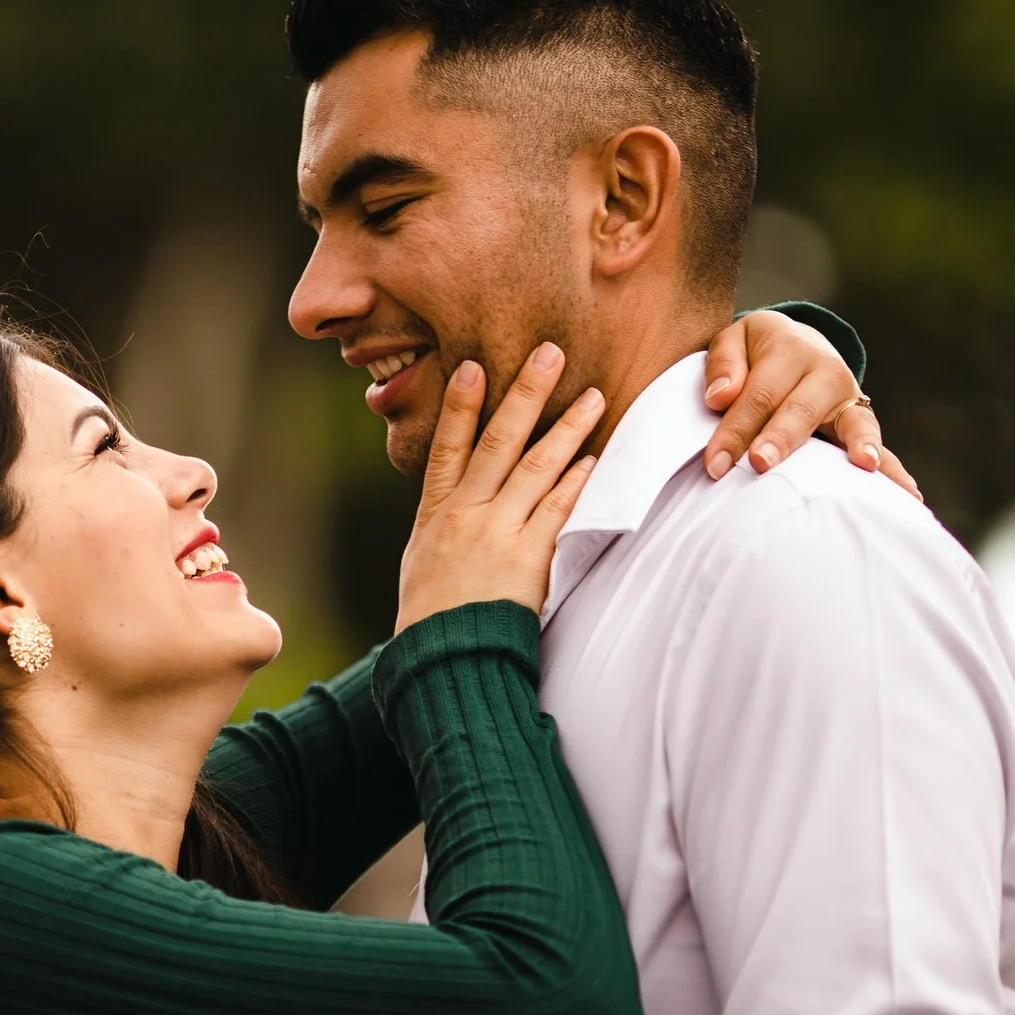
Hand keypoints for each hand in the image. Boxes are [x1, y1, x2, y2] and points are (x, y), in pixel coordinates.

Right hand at [396, 342, 604, 632]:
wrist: (441, 660)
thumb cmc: (430, 617)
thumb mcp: (420, 560)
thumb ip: (440, 523)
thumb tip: (453, 498)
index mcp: (435, 512)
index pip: (448, 445)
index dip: (461, 405)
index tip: (475, 366)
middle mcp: (465, 514)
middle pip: (498, 440)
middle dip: (525, 393)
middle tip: (550, 354)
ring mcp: (496, 533)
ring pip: (535, 467)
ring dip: (567, 428)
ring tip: (593, 397)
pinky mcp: (527, 558)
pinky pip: (557, 510)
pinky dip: (576, 482)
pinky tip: (594, 458)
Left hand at [700, 311, 922, 500]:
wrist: (795, 343)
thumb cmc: (755, 352)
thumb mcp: (733, 340)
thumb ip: (724, 364)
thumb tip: (721, 397)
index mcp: (790, 348)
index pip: (758, 394)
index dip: (734, 430)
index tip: (714, 464)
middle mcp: (826, 370)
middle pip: (800, 409)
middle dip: (779, 440)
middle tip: (760, 465)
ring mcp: (848, 396)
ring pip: (853, 423)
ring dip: (857, 445)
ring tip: (863, 466)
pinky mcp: (861, 419)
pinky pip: (877, 444)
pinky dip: (892, 469)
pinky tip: (907, 494)